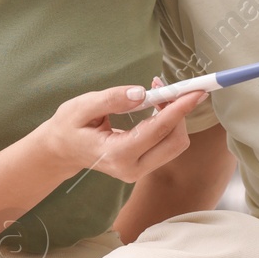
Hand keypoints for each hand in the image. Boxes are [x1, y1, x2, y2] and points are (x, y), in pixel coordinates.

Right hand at [39, 77, 206, 183]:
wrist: (62, 151)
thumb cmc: (68, 127)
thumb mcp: (82, 106)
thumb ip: (111, 99)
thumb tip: (142, 93)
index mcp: (117, 154)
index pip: (158, 131)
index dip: (180, 109)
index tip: (197, 92)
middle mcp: (132, 168)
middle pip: (175, 141)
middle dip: (180, 112)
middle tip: (168, 87)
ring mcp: (139, 170)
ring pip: (175, 144)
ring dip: (175, 116)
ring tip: (158, 93)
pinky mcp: (143, 165)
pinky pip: (166, 144)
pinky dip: (168, 123)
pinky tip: (156, 106)